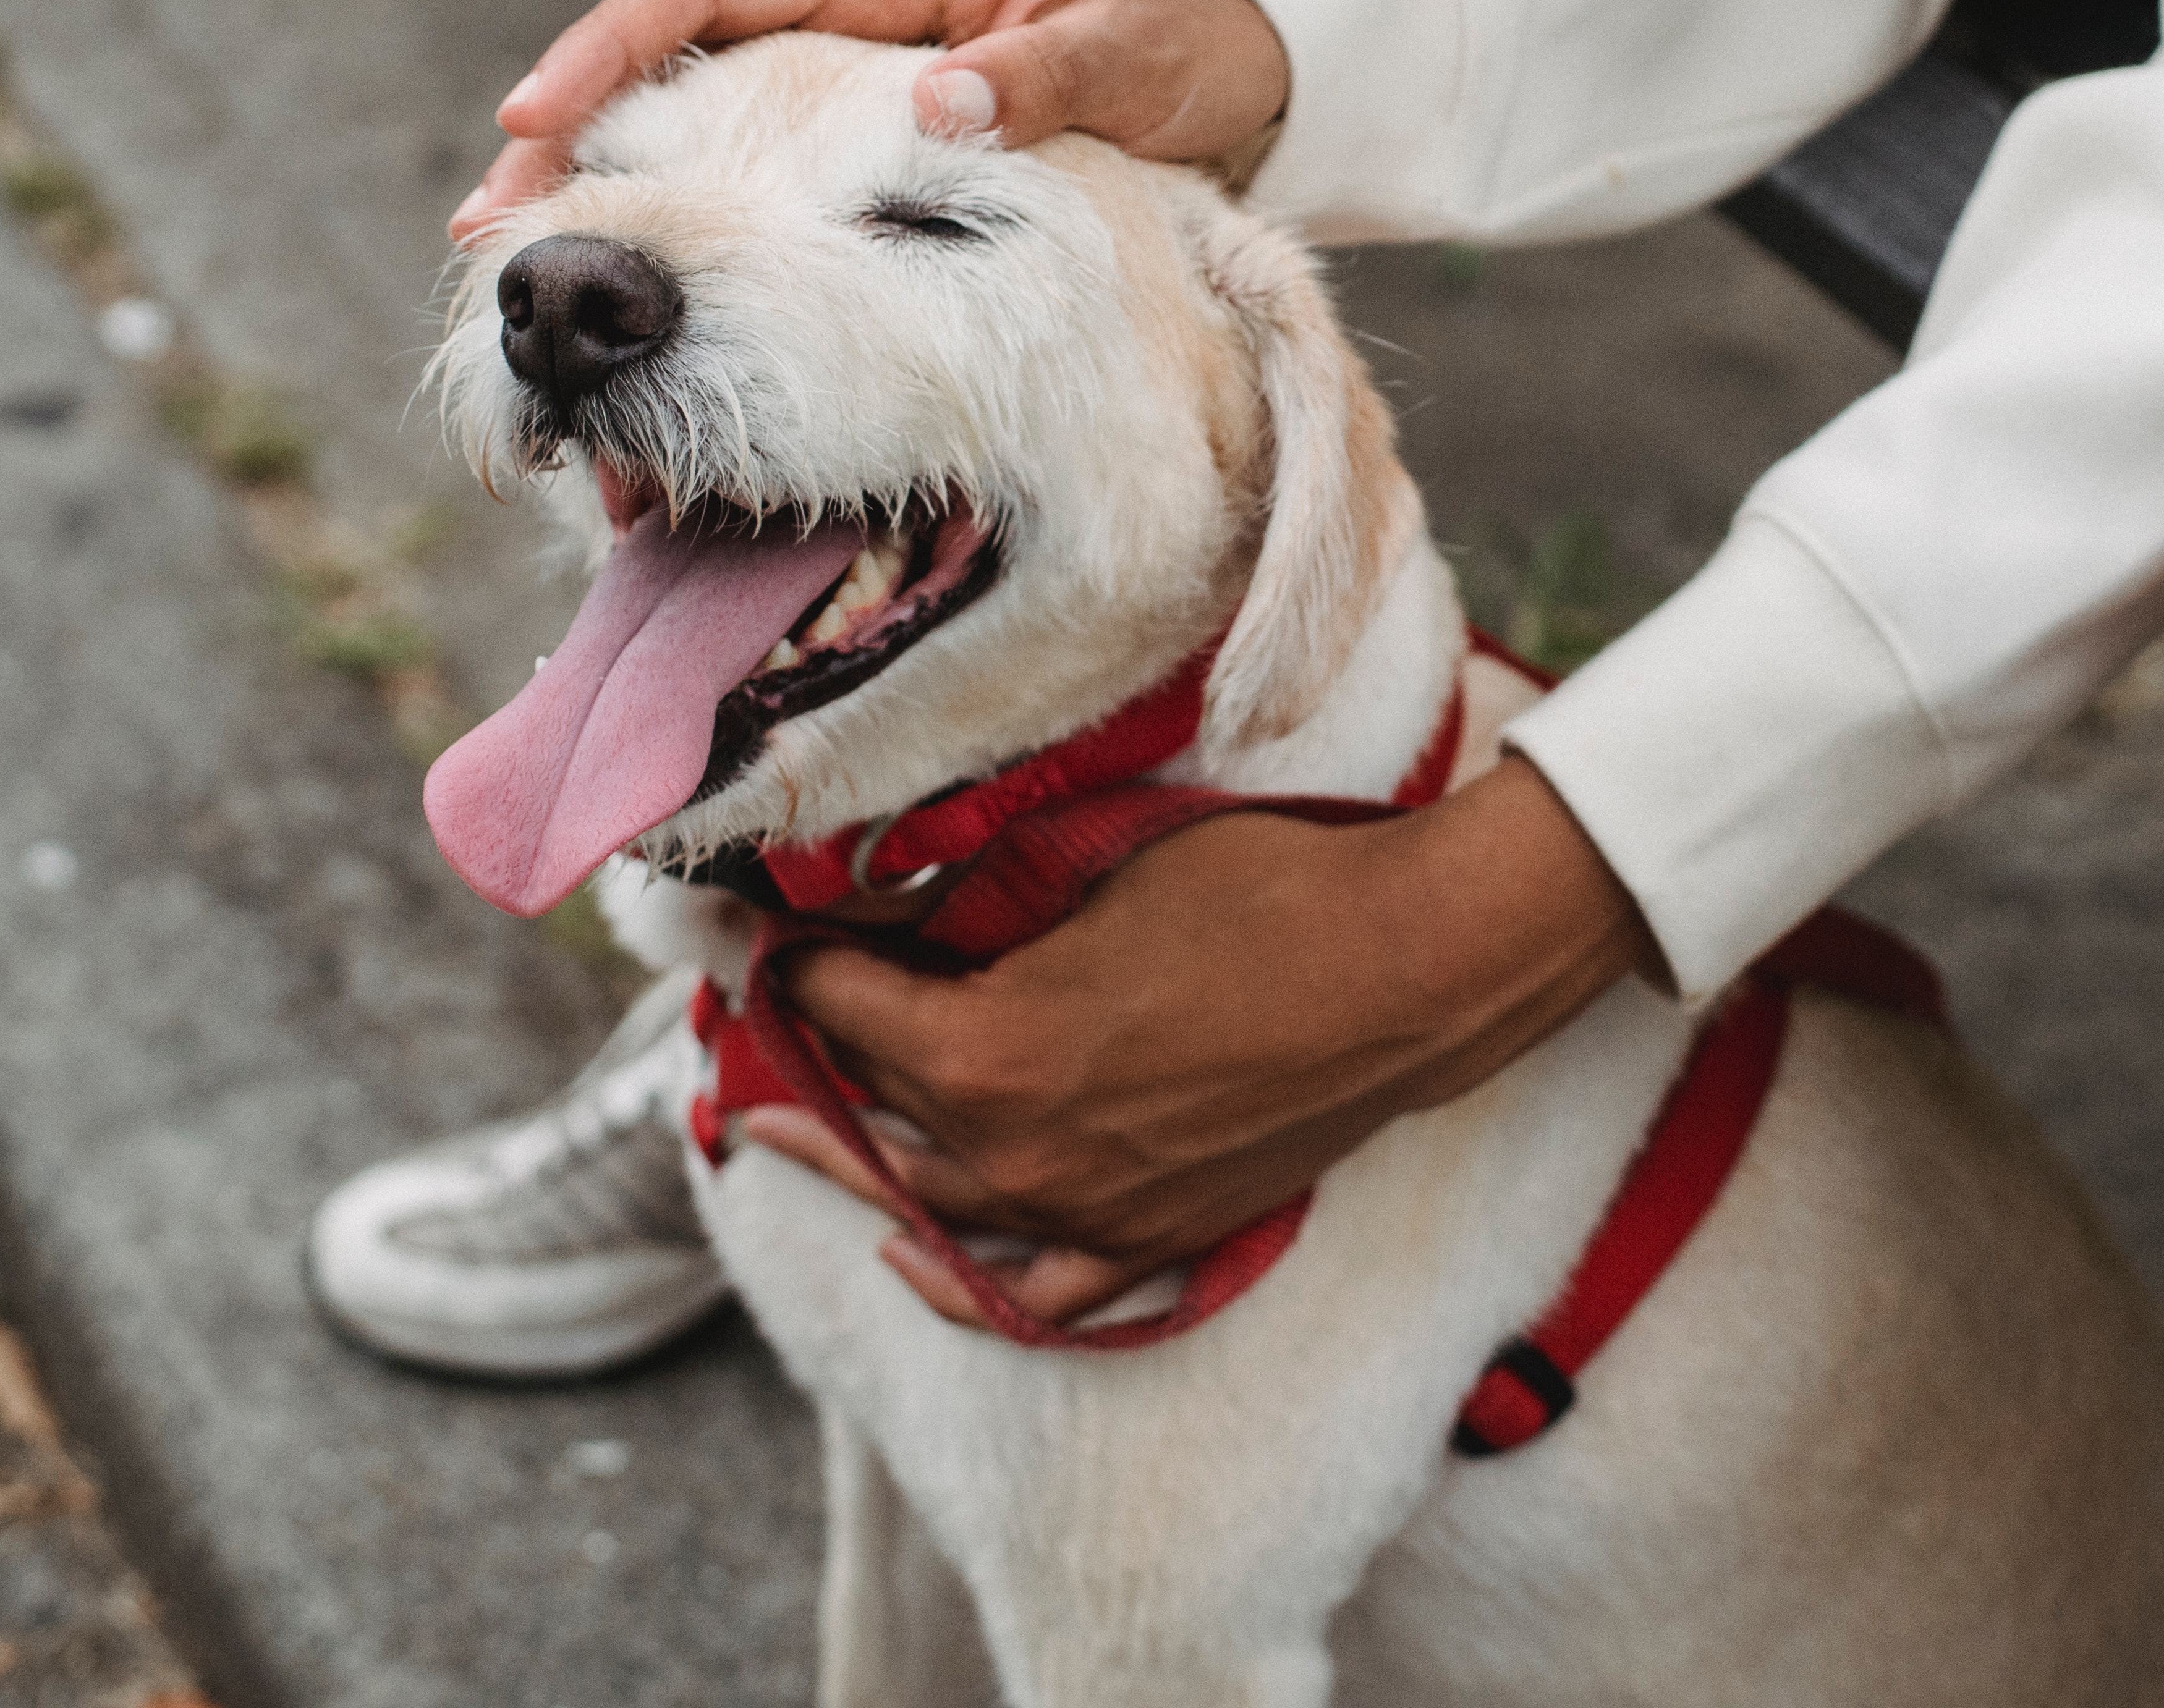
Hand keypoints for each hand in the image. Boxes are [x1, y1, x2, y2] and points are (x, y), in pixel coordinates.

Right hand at [454, 0, 1292, 238]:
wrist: (1230, 40)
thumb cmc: (1177, 42)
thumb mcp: (1127, 58)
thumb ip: (1040, 79)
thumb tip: (940, 102)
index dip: (614, 49)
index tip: (538, 119)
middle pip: (664, 41)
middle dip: (571, 122)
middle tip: (489, 224)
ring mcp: (838, 38)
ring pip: (688, 90)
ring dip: (607, 165)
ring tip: (523, 250)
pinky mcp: (852, 95)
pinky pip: (741, 132)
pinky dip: (678, 188)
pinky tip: (636, 260)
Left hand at [736, 756, 1663, 1328]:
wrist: (1403, 970)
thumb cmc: (1256, 892)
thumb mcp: (1092, 869)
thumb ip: (979, 905)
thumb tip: (897, 903)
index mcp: (982, 1053)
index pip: (841, 1006)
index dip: (797, 956)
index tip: (771, 928)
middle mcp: (1014, 1153)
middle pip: (866, 1111)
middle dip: (805, 1056)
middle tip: (760, 1020)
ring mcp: (1083, 1211)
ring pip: (927, 1201)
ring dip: (854, 1157)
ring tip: (791, 1127)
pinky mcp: (1153, 1239)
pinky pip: (1034, 1293)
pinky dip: (962, 1281)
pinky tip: (910, 1254)